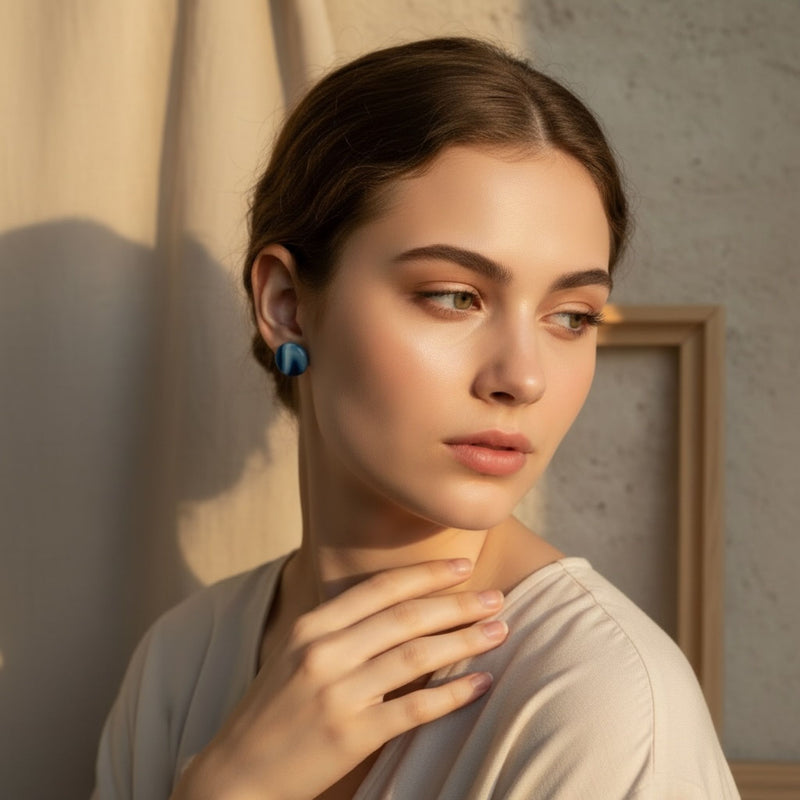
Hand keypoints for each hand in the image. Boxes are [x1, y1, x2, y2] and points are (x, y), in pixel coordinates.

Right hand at [171, 559, 506, 799]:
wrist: (236, 774)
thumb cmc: (273, 710)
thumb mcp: (296, 655)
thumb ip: (341, 630)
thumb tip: (402, 608)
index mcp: (312, 626)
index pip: (380, 588)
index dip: (426, 574)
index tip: (463, 565)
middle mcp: (323, 651)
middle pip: (405, 617)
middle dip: (457, 604)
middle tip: (498, 597)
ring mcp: (336, 692)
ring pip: (416, 655)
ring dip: (464, 641)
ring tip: (499, 631)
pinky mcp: (349, 735)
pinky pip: (414, 708)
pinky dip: (453, 693)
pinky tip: (481, 683)